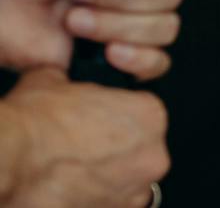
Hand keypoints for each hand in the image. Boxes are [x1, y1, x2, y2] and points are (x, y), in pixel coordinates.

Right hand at [0, 68, 167, 206]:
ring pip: (124, 184)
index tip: (97, 126)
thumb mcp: (52, 80)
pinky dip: (89, 201)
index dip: (115, 120)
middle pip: (138, 153)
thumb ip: (70, 79)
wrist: (7, 161)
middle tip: (82, 152)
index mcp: (149, 116)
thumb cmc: (32, 127)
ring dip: (103, 181)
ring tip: (70, 174)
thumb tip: (61, 78)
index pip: (143, 116)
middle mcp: (150, 157)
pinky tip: (66, 191)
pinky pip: (106, 206)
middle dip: (113, 154)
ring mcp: (132, 193)